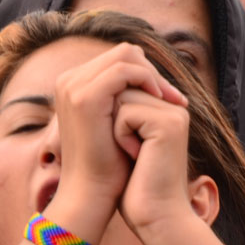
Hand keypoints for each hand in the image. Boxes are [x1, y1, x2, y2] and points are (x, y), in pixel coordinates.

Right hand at [49, 43, 186, 217]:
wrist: (92, 191)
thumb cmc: (109, 163)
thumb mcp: (117, 124)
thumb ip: (125, 100)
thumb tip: (153, 83)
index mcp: (75, 84)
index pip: (119, 60)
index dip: (148, 73)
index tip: (170, 97)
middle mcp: (69, 80)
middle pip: (123, 53)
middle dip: (153, 71)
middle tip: (174, 97)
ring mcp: (74, 86)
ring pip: (125, 56)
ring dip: (154, 76)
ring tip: (170, 100)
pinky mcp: (85, 97)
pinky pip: (124, 70)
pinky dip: (146, 80)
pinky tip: (159, 99)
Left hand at [112, 84, 198, 236]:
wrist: (156, 216)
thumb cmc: (137, 187)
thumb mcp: (126, 142)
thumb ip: (122, 114)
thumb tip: (101, 96)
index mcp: (166, 109)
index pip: (123, 90)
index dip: (112, 119)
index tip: (129, 150)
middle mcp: (173, 107)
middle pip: (122, 90)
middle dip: (114, 122)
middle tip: (133, 154)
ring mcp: (174, 113)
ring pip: (121, 98)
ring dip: (116, 129)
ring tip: (134, 155)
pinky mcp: (168, 123)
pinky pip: (126, 114)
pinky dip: (121, 137)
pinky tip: (137, 157)